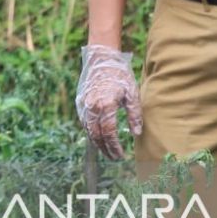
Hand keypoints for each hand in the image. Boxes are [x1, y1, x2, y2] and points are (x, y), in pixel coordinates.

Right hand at [75, 44, 143, 159]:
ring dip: (97, 143)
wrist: (101, 59)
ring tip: (107, 151)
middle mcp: (92, 106)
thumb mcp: (132, 93)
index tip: (121, 155)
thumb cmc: (120, 76)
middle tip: (114, 158)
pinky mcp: (80, 102)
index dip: (114, 146)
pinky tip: (99, 138)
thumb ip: (134, 114)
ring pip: (88, 130)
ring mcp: (84, 105)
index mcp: (105, 104)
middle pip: (96, 134)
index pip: (109, 132)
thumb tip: (136, 134)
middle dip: (105, 148)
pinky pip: (84, 122)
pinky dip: (91, 132)